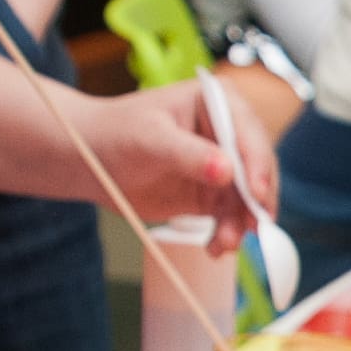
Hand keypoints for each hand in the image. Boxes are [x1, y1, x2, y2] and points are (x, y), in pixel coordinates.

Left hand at [82, 76, 259, 237]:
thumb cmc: (117, 134)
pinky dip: (227, 233)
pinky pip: (230, 217)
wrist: (92, 160)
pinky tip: (216, 247)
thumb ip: (189, 155)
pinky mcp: (212, 194)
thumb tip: (226, 171)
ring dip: (240, 224)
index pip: (249, 135)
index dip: (258, 165)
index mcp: (218, 103)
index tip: (258, 194)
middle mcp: (228, 133)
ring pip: (247, 198)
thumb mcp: (150, 139)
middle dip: (255, 201)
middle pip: (257, 169)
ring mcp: (223, 166)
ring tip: (224, 245)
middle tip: (251, 228)